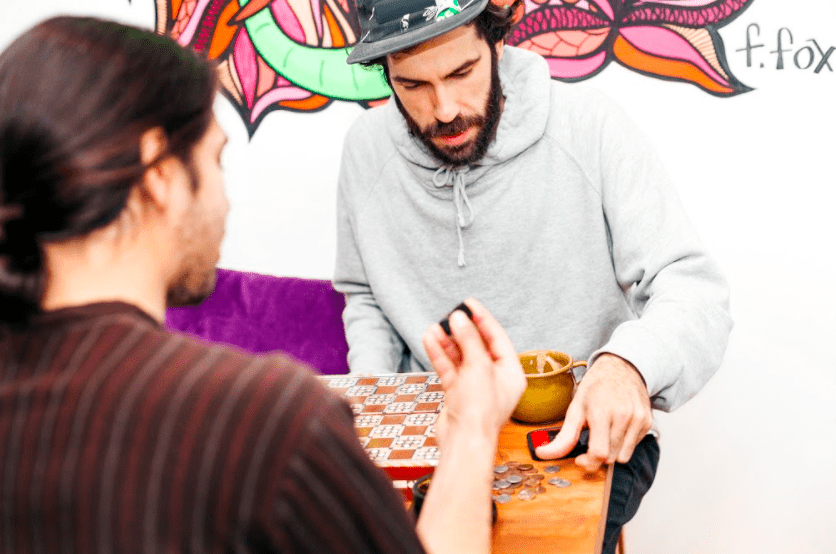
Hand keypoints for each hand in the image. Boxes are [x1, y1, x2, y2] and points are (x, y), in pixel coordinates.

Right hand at [421, 298, 525, 439]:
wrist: (463, 442)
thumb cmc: (480, 411)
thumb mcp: (478, 367)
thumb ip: (468, 340)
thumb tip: (460, 318)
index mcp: (511, 373)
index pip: (497, 339)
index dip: (483, 319)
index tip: (469, 303)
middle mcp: (495, 379)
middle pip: (478, 346)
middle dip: (462, 331)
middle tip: (450, 315)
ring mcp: (474, 387)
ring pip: (460, 357)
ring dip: (447, 342)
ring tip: (434, 327)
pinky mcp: (457, 394)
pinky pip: (449, 368)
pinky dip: (440, 355)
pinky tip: (430, 340)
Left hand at [535, 353, 651, 470]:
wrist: (622, 368)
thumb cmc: (596, 387)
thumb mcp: (575, 408)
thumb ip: (563, 437)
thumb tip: (543, 454)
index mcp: (601, 412)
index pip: (599, 453)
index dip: (588, 462)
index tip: (581, 459)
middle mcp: (623, 416)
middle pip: (610, 457)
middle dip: (597, 456)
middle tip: (591, 441)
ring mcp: (638, 419)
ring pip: (623, 456)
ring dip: (611, 451)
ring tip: (605, 433)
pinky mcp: (647, 421)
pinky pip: (634, 447)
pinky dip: (623, 443)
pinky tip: (617, 427)